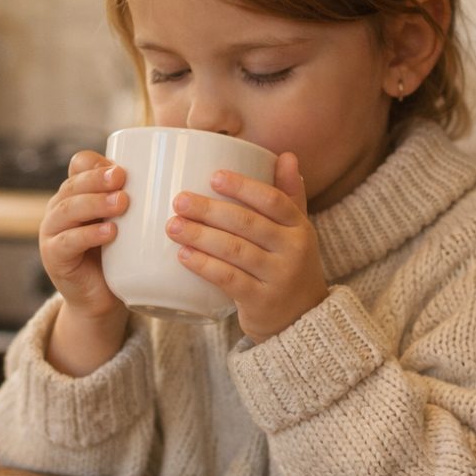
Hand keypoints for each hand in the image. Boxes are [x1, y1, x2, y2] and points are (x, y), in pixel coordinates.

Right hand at [39, 150, 130, 374]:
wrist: (101, 300)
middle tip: (122, 177)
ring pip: (68, 209)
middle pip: (73, 184)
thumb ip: (140, 202)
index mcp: (77, 192)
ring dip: (95, 203)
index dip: (96, 163)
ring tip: (122, 202)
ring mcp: (52, 232)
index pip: (79, 165)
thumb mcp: (129, 223)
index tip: (122, 167)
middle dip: (97, 178)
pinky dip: (89, 235)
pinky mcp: (54, 257)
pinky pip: (67, 242)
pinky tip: (110, 232)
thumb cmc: (120, 256)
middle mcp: (60, 207)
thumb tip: (183, 178)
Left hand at [165, 152, 328, 342]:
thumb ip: (289, 195)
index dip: (244, 187)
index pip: (274, 201)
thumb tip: (286, 155)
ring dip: (200, 236)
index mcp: (300, 227)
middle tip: (179, 200)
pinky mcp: (261, 302)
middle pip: (248, 224)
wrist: (302, 321)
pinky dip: (204, 266)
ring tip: (173, 225)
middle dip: (210, 210)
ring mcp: (278, 278)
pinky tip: (183, 255)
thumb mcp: (296, 231)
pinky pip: (229, 279)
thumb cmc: (289, 265)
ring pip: (235, 251)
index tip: (214, 176)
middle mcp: (294, 251)